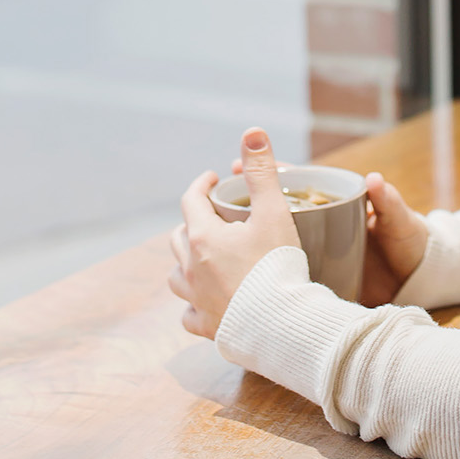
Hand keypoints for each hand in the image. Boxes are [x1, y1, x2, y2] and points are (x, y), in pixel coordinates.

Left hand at [168, 128, 300, 338]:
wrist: (282, 326)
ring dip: (185, 261)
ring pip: (177, 275)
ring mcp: (197, 300)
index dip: (201, 184)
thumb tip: (251, 131)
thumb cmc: (278, 267)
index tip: (213, 178)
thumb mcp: (274, 213)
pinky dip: (194, 303)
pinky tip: (204, 300)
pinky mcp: (207, 326)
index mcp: (203, 237)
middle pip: (179, 237)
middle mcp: (191, 269)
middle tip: (211, 216)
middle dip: (192, 221)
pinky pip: (189, 313)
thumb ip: (262, 172)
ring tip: (201, 257)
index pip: (191, 200)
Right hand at [226, 158, 429, 305]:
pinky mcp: (312, 278)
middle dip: (243, 207)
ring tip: (214, 244)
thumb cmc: (408, 243)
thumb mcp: (399, 222)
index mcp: (334, 204)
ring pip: (269, 242)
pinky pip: (281, 272)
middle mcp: (317, 225)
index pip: (295, 183)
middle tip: (211, 204)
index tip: (238, 168)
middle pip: (273, 211)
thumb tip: (374, 180)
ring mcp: (311, 251)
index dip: (269, 175)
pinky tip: (232, 282)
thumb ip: (389, 202)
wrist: (417, 280)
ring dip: (242, 240)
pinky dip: (257, 274)